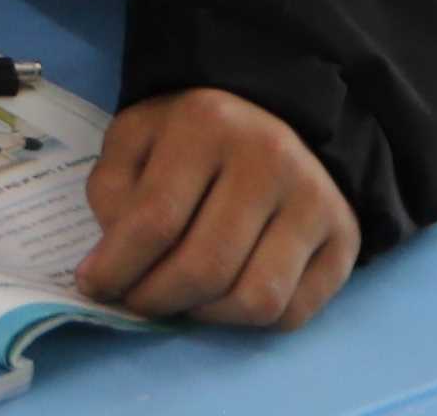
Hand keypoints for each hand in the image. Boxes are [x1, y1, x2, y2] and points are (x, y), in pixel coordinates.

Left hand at [75, 91, 357, 328]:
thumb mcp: (138, 137)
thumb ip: (113, 191)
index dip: (118, 266)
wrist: (275, 116)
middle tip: (135, 301)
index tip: (93, 287)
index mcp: (208, 124)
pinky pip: (293, 313)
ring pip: (254, 300)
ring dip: (205, 315)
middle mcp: (270, 159)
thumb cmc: (193, 134)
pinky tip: (224, 296)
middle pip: (205, 267)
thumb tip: (114, 261)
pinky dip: (250, 321)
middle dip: (156, 299)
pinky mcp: (343, 237)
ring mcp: (314, 200)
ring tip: (182, 299)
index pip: (156, 220)